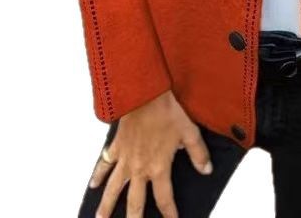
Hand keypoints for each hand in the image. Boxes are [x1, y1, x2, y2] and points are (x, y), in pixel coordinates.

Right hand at [89, 90, 211, 217]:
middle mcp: (139, 169)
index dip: (169, 213)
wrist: (145, 95)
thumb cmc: (168, 112)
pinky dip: (98, 175)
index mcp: (159, 167)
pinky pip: (104, 164)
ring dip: (106, 206)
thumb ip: (198, 154)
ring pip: (113, 189)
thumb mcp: (190, 132)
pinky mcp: (116, 146)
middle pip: (134, 201)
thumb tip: (207, 171)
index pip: (164, 198)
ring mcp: (125, 159)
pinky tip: (93, 185)